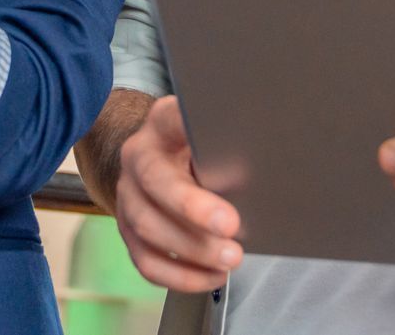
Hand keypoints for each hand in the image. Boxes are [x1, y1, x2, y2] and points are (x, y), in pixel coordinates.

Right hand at [114, 96, 244, 291]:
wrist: (159, 161)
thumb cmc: (198, 150)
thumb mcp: (211, 135)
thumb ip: (227, 145)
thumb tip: (268, 170)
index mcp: (161, 125)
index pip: (170, 119)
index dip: (187, 127)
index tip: (211, 135)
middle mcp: (138, 156)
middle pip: (156, 180)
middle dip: (193, 207)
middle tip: (231, 224)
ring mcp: (128, 195)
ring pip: (148, 226)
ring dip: (193, 249)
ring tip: (230, 258)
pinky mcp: (126, 229)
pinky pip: (146, 261)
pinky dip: (181, 275)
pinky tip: (211, 276)